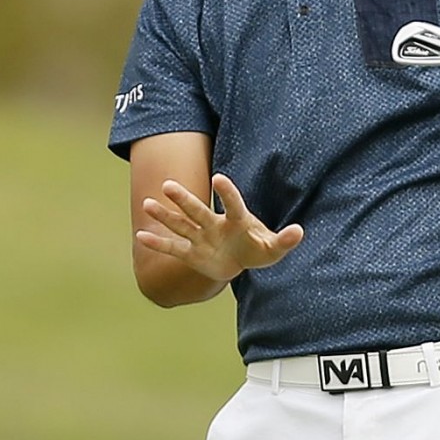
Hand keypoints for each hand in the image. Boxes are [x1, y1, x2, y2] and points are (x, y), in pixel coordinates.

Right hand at [136, 173, 303, 282]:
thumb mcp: (273, 249)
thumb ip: (284, 240)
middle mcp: (215, 224)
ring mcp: (201, 237)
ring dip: (165, 216)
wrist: (240, 260)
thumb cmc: (258, 249)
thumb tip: (299, 231)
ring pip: (181, 224)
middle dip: (184, 199)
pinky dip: (158, 244)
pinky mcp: (192, 253)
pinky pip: (173, 247)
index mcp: (237, 220)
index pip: (233, 203)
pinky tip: (141, 236)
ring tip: (147, 204)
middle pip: (198, 210)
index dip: (227, 192)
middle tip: (168, 184)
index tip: (218, 178)